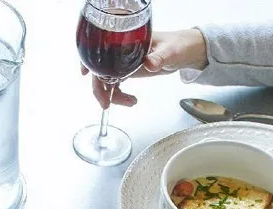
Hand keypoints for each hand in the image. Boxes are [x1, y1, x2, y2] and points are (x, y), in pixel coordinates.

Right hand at [82, 29, 207, 107]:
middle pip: (101, 69)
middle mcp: (122, 51)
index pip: (102, 49)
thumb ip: (159, 57)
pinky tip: (131, 101)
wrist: (186, 51)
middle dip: (100, 88)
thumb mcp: (170, 51)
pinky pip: (116, 84)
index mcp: (128, 40)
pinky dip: (119, 95)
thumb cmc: (179, 45)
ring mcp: (124, 62)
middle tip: (106, 104)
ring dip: (112, 95)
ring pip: (107, 80)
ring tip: (129, 103)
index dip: (90, 60)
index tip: (86, 73)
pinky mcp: (128, 71)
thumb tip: (148, 64)